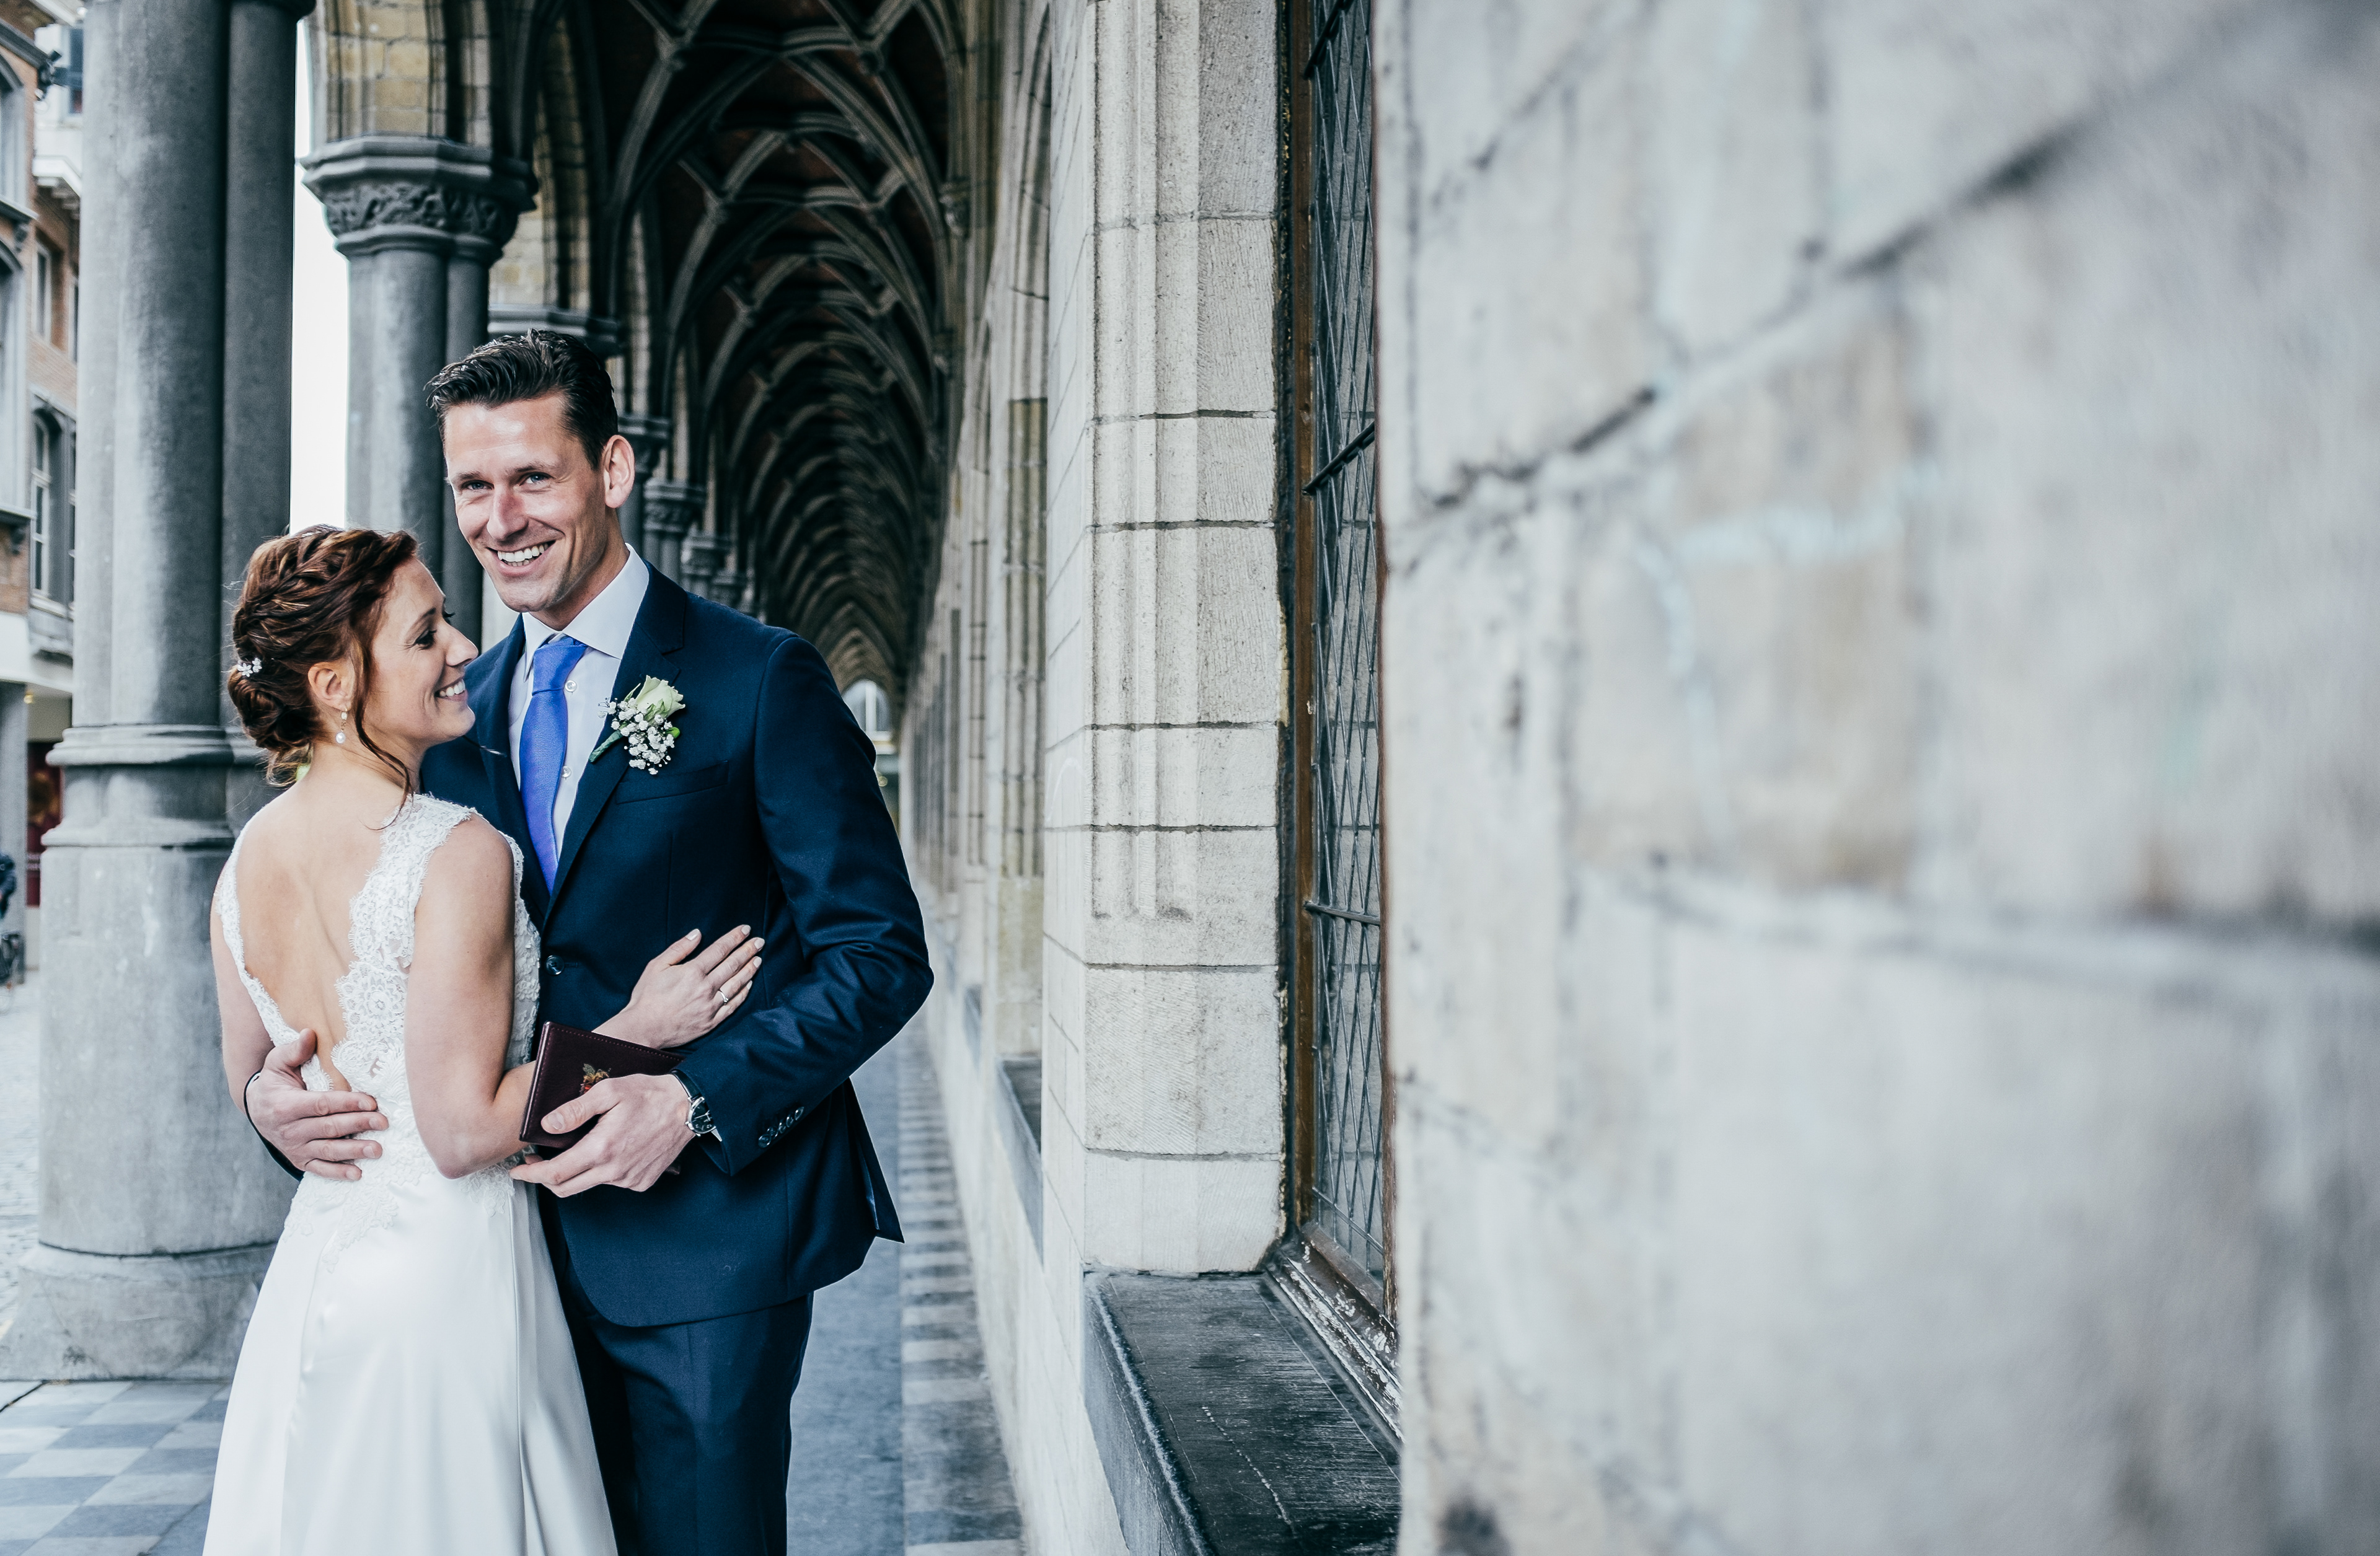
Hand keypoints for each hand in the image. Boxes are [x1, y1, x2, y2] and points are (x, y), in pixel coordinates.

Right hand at [246, 1029, 386, 1181]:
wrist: (255, 1109)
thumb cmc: (273, 1082)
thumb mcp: (277, 1063)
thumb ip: (294, 1050)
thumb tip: (311, 1033)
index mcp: (285, 1105)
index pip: (321, 1104)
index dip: (347, 1103)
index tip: (371, 1101)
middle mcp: (289, 1130)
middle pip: (329, 1128)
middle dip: (358, 1125)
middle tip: (384, 1122)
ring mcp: (294, 1147)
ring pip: (328, 1150)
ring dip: (354, 1151)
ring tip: (378, 1150)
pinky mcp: (299, 1159)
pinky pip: (319, 1169)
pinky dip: (338, 1173)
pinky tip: (358, 1174)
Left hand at [509, 1072, 689, 1195]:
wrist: (688, 1107)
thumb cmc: (649, 1094)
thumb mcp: (608, 1091)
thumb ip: (574, 1110)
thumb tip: (546, 1126)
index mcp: (602, 1149)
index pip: (555, 1174)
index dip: (531, 1176)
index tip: (517, 1172)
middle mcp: (614, 1170)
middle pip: (566, 1188)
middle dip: (545, 1178)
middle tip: (535, 1163)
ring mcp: (629, 1179)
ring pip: (589, 1184)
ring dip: (575, 1173)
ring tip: (574, 1151)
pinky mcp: (642, 1182)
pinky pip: (611, 1183)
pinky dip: (600, 1172)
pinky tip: (606, 1153)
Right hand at [596, 925, 763, 1048]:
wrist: (643, 1030)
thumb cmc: (647, 997)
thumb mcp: (656, 966)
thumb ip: (679, 948)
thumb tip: (697, 933)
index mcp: (692, 972)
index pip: (720, 949)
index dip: (734, 938)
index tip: (745, 929)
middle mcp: (705, 988)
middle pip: (733, 965)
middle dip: (748, 950)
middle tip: (760, 941)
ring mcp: (711, 1006)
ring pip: (737, 984)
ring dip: (749, 969)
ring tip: (758, 959)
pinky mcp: (712, 1022)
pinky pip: (733, 1005)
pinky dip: (743, 993)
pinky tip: (749, 984)